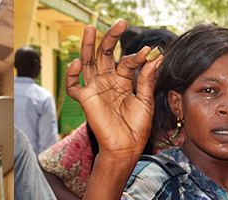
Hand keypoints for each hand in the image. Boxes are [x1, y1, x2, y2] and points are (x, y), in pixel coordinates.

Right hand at [65, 19, 161, 162]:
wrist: (126, 148)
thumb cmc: (136, 128)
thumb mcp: (146, 100)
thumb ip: (147, 79)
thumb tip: (155, 57)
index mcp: (123, 82)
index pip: (127, 61)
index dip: (137, 56)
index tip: (149, 51)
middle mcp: (107, 82)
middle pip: (105, 54)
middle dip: (110, 38)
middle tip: (119, 23)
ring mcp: (96, 90)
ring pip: (87, 63)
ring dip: (87, 46)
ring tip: (89, 28)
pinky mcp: (86, 100)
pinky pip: (74, 86)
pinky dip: (72, 75)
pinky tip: (77, 63)